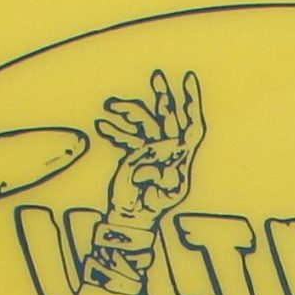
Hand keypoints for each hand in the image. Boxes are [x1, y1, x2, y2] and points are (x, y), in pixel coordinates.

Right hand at [95, 69, 205, 227]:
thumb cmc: (151, 208)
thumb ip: (163, 172)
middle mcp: (169, 151)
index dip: (191, 104)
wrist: (132, 217)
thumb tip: (161, 151)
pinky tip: (103, 125)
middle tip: (158, 76)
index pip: (191, 127)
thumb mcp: (163, 193)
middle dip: (163, 96)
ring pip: (145, 123)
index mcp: (181, 158)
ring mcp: (153, 151)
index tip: (188, 81)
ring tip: (112, 105)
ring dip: (129, 112)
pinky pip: (128, 136)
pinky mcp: (137, 153)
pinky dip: (117, 131)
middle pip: (168, 118)